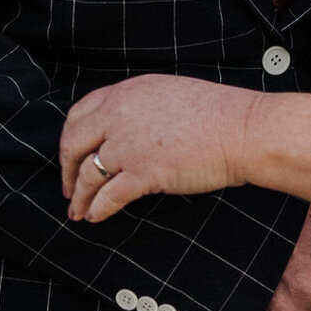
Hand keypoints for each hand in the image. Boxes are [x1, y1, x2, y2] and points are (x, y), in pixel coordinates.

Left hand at [60, 74, 254, 221]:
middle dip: (67, 170)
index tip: (72, 154)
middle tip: (68, 187)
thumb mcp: (167, 93)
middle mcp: (120, 115)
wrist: (243, 130)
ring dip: (80, 197)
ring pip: (88, 174)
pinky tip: (96, 217)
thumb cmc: (218, 114)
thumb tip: (121, 129)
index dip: (70, 138)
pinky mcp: (143, 173)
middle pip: (74, 144)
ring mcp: (129, 144)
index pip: (79, 113)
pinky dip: (98, 210)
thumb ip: (138, 107)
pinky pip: (108, 196)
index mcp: (126, 92)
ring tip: (78, 212)